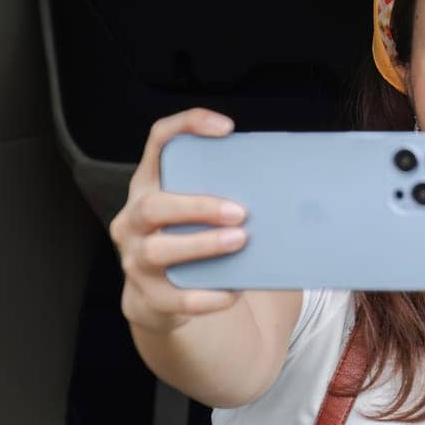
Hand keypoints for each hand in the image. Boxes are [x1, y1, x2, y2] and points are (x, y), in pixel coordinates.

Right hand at [110, 109, 247, 334]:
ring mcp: (135, 259)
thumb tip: (290, 193)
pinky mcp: (149, 297)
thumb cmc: (191, 241)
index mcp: (149, 187)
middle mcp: (133, 220)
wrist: (160, 297)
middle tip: (240, 212)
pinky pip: (178, 298)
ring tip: (240, 241)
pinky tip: (234, 290)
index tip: (226, 129)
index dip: (187, 127)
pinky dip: (210, 294)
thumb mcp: (197, 214)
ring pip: (158, 251)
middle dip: (197, 207)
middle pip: (153, 205)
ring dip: (202, 246)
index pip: (159, 141)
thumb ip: (223, 196)